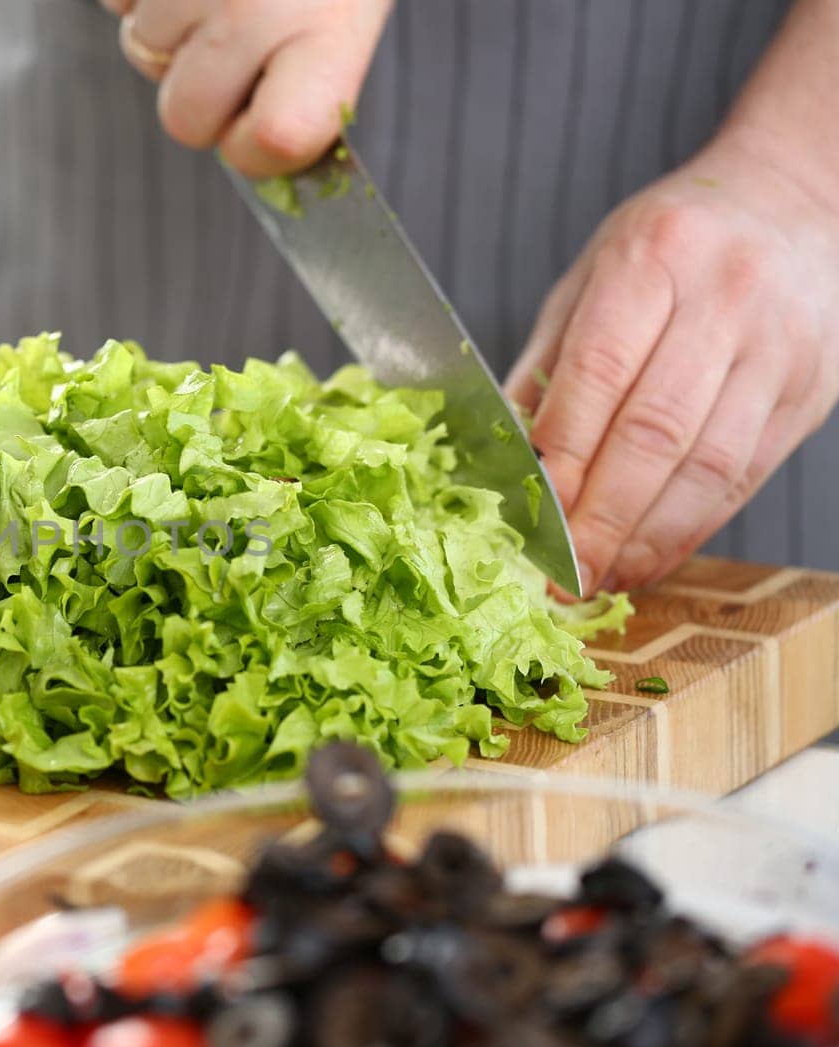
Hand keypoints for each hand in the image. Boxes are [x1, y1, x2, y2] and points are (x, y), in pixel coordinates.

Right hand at [98, 0, 392, 176]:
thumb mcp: (344, 6)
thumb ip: (309, 84)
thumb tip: (251, 150)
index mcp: (330, 28)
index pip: (274, 140)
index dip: (255, 148)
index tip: (264, 125)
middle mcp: (257, 2)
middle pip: (184, 116)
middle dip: (197, 91)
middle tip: (233, 39)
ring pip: (141, 50)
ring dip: (169, 23)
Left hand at [505, 135, 838, 592]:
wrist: (793, 203)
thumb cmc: (672, 244)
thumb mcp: (591, 276)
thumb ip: (546, 364)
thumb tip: (504, 460)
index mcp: (653, 259)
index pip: (599, 374)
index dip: (564, 458)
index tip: (529, 520)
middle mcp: (725, 298)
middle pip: (656, 430)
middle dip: (602, 517)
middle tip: (560, 575)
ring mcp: (778, 347)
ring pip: (708, 464)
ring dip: (647, 537)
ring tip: (600, 578)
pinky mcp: (811, 391)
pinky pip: (745, 475)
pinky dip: (692, 528)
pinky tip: (650, 556)